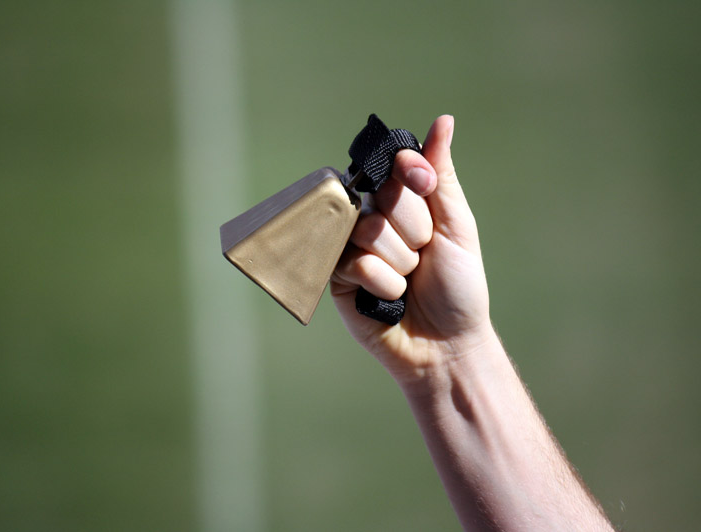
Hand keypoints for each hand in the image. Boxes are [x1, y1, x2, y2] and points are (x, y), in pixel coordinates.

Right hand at [331, 116, 493, 381]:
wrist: (445, 343)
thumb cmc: (458, 287)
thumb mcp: (457, 226)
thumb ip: (441, 176)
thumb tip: (443, 120)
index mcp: (402, 203)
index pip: (394, 169)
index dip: (409, 176)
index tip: (423, 185)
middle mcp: (374, 219)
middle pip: (384, 199)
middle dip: (415, 231)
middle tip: (425, 256)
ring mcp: (353, 247)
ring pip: (370, 231)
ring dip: (401, 264)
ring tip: (409, 282)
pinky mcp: (338, 277)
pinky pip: (358, 263)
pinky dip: (385, 285)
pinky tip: (391, 299)